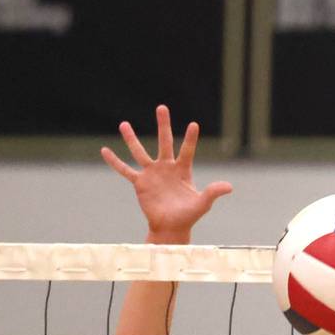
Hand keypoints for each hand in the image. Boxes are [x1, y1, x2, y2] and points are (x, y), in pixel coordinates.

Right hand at [101, 105, 232, 240]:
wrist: (171, 228)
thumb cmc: (189, 216)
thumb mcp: (202, 204)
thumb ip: (213, 193)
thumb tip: (229, 187)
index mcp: (183, 170)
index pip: (187, 151)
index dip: (190, 139)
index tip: (194, 124)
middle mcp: (167, 168)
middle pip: (164, 142)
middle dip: (163, 125)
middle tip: (161, 107)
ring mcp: (152, 174)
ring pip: (140, 152)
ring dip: (132, 139)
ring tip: (123, 124)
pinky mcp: (140, 183)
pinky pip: (125, 170)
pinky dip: (115, 162)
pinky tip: (104, 150)